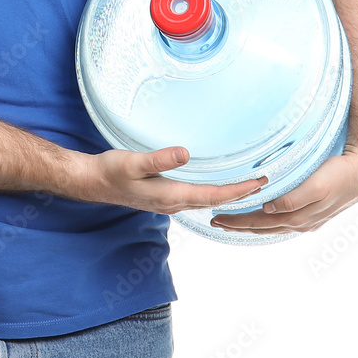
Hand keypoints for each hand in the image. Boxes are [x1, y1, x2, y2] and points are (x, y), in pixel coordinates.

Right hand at [78, 147, 267, 214]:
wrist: (93, 182)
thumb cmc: (111, 171)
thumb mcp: (133, 162)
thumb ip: (159, 159)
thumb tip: (185, 153)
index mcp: (170, 196)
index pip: (213, 196)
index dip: (237, 191)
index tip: (258, 184)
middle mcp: (173, 203)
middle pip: (214, 201)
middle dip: (240, 194)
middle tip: (264, 182)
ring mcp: (169, 203)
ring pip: (206, 201)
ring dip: (228, 194)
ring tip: (248, 185)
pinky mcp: (164, 197)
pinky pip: (196, 198)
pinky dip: (213, 193)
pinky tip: (216, 186)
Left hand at [209, 146, 357, 234]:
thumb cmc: (338, 175)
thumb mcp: (317, 186)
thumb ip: (294, 199)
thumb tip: (269, 209)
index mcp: (299, 217)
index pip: (260, 222)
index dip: (238, 221)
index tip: (217, 216)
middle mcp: (301, 222)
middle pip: (263, 227)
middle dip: (238, 226)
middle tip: (215, 221)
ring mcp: (307, 219)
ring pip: (272, 226)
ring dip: (250, 224)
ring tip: (231, 222)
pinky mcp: (312, 211)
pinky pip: (282, 221)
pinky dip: (266, 221)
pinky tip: (261, 218)